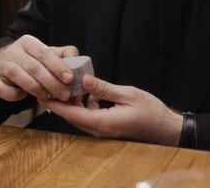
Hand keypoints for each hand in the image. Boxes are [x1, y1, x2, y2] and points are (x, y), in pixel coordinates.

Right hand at [0, 35, 78, 101]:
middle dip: (51, 82)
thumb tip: (76, 58)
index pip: (45, 53)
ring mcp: (1, 65)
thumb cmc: (29, 61)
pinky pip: (2, 89)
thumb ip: (62, 55)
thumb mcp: (45, 54)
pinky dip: (14, 95)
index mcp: (28, 42)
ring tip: (47, 97)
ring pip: (19, 76)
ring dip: (36, 89)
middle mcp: (13, 51)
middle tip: (65, 94)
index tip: (70, 78)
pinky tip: (23, 96)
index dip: (58, 66)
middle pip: (34, 67)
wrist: (0, 64)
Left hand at [42, 75, 182, 145]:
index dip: (57, 105)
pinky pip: (91, 116)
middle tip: (48, 86)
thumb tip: (84, 79)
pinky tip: (87, 91)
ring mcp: (104, 130)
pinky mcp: (108, 127)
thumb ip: (104, 88)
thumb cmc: (151, 112)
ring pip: (81, 116)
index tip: (43, 96)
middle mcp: (101, 130)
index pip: (73, 114)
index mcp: (104, 122)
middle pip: (73, 116)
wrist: (167, 129)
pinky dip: (85, 105)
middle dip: (61, 102)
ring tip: (66, 85)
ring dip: (73, 103)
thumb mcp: (128, 94)